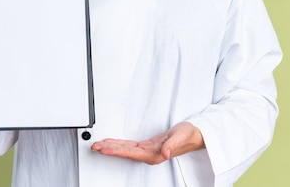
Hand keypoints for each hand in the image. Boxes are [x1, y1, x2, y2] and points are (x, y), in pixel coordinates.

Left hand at [90, 122, 204, 164]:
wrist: (195, 135)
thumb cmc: (189, 135)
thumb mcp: (181, 137)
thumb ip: (172, 145)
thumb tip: (164, 153)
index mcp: (155, 154)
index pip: (131, 153)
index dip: (116, 150)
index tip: (105, 149)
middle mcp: (149, 154)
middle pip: (125, 152)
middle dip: (109, 149)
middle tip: (95, 146)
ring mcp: (148, 151)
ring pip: (125, 149)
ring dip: (112, 147)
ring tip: (99, 145)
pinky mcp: (148, 146)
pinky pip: (130, 146)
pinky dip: (120, 144)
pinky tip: (112, 143)